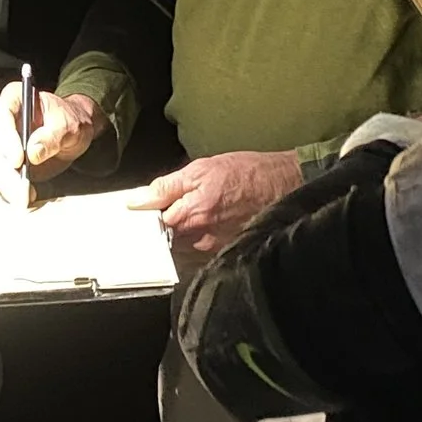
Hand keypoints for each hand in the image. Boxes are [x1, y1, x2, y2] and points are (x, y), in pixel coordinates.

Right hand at [0, 84, 102, 200]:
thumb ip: (52, 136)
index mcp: (14, 98)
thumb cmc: (70, 120)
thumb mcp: (69, 125)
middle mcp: (1, 118)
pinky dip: (10, 189)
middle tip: (20, 187)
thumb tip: (33, 152)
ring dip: (6, 182)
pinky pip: (0, 175)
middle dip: (4, 168)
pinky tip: (25, 197)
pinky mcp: (3, 160)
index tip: (18, 159)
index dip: (5, 137)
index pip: (0, 114)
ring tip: (24, 197)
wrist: (72, 131)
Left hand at [133, 150, 302, 254]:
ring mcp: (214, 248)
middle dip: (158, 230)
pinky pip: (201, 251)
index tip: (136, 214)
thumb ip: (166, 187)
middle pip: (165, 241)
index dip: (143, 220)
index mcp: (191, 214)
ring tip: (187, 218)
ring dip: (177, 237)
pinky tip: (202, 226)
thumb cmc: (245, 173)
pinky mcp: (226, 252)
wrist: (285, 185)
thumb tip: (135, 201)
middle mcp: (200, 238)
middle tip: (161, 214)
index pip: (152, 227)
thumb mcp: (201, 169)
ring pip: (182, 248)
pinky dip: (195, 241)